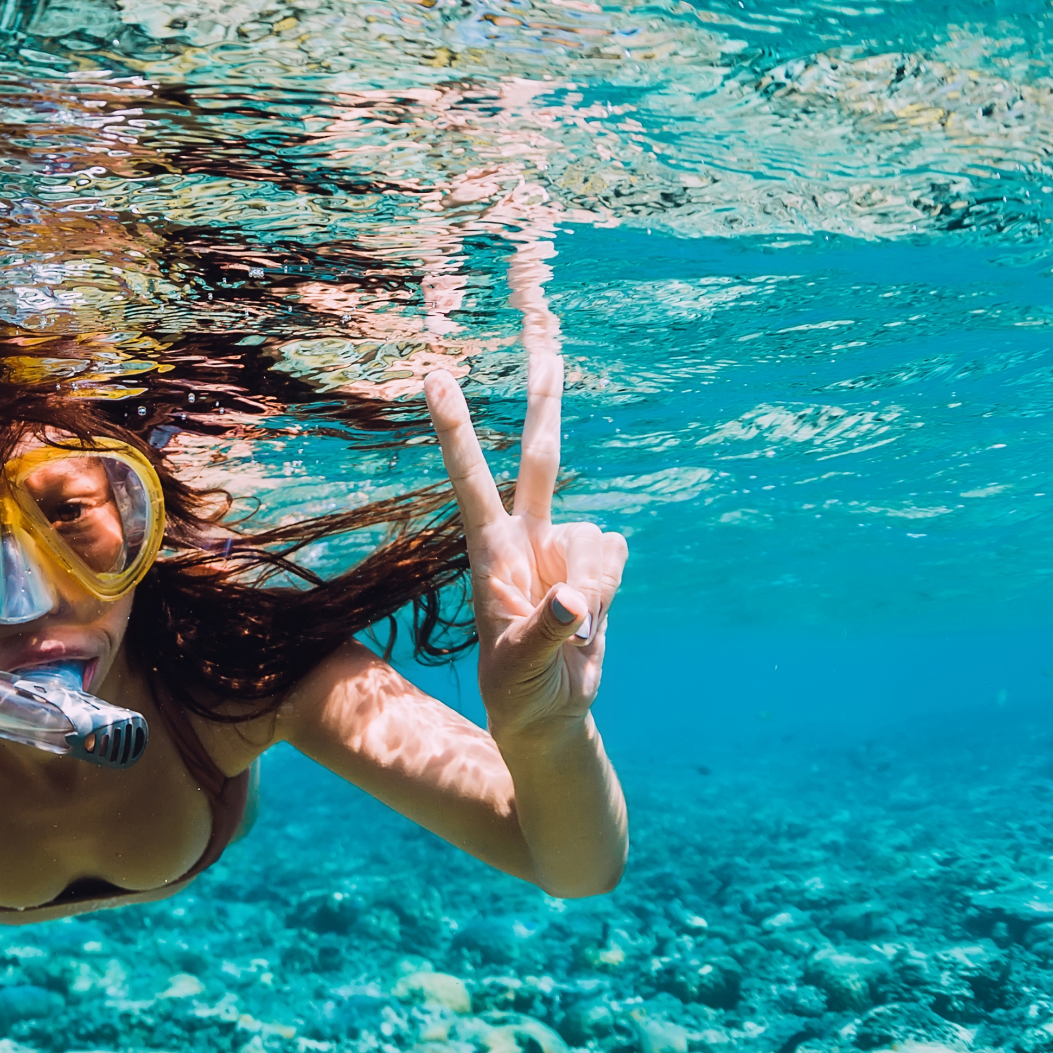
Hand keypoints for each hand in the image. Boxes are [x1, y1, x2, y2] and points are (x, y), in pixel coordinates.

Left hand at [424, 342, 627, 741]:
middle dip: (546, 400)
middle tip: (547, 339)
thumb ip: (545, 632)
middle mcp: (527, 538)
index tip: (435, 379)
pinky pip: (617, 556)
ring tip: (568, 634)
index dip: (457, 431)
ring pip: (596, 539)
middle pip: (542, 459)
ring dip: (593, 590)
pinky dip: (609, 592)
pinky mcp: (595, 565)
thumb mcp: (521, 671)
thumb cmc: (518, 692)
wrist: (550, 714)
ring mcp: (562, 550)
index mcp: (490, 553)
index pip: (471, 481)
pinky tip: (587, 621)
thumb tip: (573, 601)